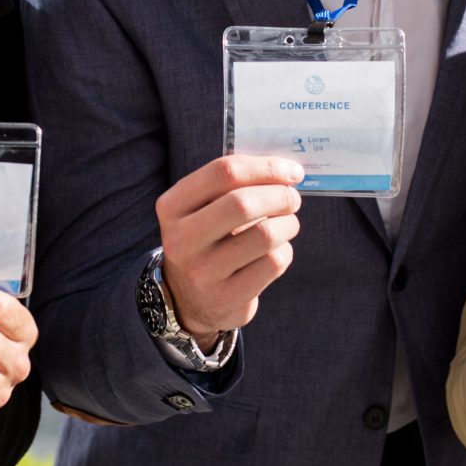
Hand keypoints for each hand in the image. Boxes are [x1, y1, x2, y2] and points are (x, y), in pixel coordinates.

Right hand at [154, 155, 305, 337]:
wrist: (189, 298)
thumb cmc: (208, 239)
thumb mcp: (203, 209)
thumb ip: (234, 185)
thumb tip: (286, 171)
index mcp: (172, 207)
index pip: (223, 173)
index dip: (265, 167)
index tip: (291, 171)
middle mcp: (181, 239)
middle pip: (243, 203)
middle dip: (280, 195)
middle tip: (292, 199)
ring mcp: (202, 272)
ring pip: (264, 235)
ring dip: (288, 224)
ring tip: (288, 224)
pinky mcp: (226, 298)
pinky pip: (272, 263)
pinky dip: (285, 251)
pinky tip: (278, 250)